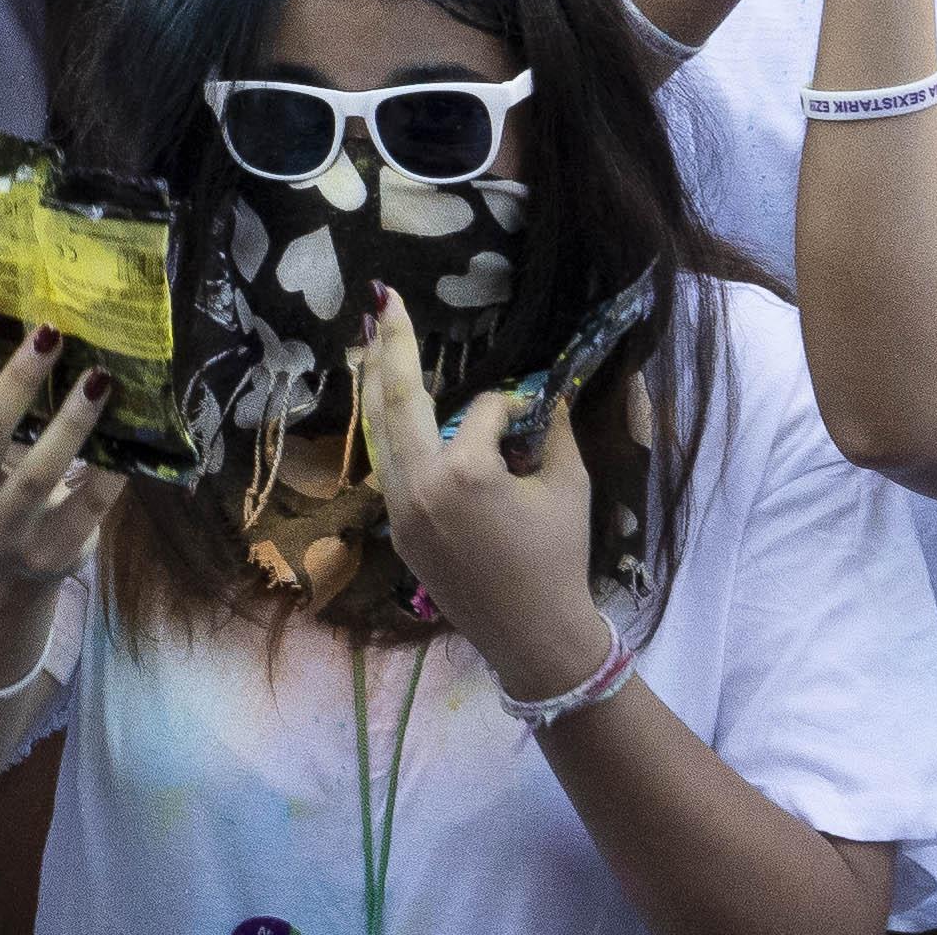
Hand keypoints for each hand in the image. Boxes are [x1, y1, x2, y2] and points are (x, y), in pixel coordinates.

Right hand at [0, 293, 123, 595]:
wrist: (11, 570)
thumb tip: (36, 315)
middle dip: (19, 379)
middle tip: (52, 332)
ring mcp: (1, 533)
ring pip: (36, 473)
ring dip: (70, 420)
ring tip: (98, 377)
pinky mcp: (48, 555)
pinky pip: (85, 506)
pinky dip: (109, 470)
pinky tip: (127, 438)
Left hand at [356, 286, 609, 699]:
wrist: (534, 637)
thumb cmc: (559, 561)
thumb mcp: (567, 486)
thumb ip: (553, 431)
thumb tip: (545, 393)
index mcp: (465, 473)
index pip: (483, 411)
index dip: (512, 406)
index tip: (533, 417)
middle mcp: (421, 486)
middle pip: (397, 400)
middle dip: (390, 345)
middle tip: (383, 299)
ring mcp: (401, 511)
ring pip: (379, 433)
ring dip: (376, 383)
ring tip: (369, 338)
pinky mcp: (398, 532)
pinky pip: (387, 468)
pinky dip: (386, 431)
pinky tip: (383, 405)